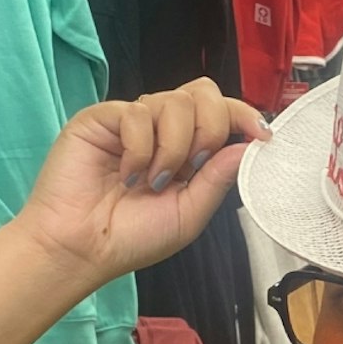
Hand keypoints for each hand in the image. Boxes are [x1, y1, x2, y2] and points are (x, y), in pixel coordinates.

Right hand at [14, 79, 271, 284]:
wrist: (81, 249)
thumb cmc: (129, 238)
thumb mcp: (189, 214)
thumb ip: (218, 179)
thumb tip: (247, 146)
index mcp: (183, 149)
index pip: (219, 111)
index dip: (243, 114)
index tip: (261, 135)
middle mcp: (158, 129)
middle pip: (202, 94)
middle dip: (210, 128)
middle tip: (193, 166)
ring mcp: (129, 122)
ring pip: (174, 102)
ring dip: (173, 147)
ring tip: (152, 180)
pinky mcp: (100, 119)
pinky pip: (136, 112)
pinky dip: (139, 148)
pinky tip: (126, 174)